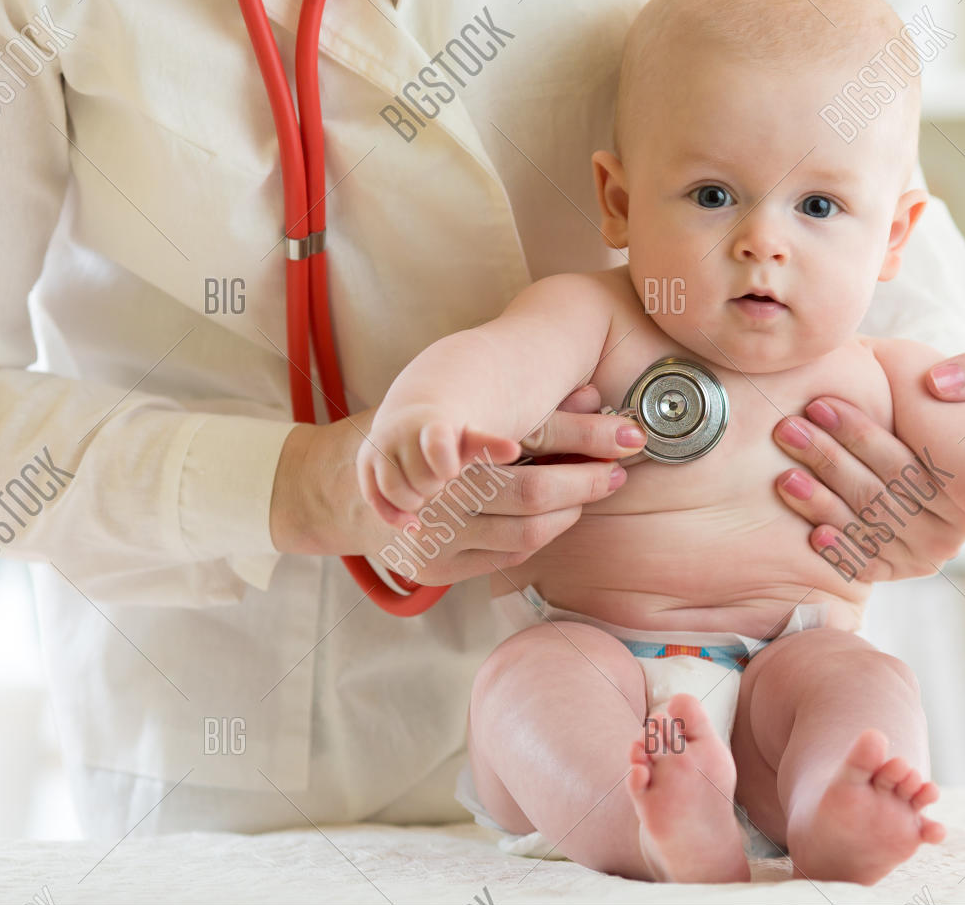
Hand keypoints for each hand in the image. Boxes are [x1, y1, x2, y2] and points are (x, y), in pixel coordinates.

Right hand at [272, 385, 647, 584]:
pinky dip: (540, 536)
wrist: (341, 489)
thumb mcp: (472, 411)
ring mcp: (435, 536)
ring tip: (594, 490)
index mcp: (445, 442)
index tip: (623, 447)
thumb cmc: (419, 438)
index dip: (579, 443)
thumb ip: (539, 409)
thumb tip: (600, 395)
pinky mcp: (436, 570)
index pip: (528, 442)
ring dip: (569, 513)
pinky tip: (558, 517)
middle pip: (532, 493)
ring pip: (525, 533)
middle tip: (619, 471)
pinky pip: (507, 557)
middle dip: (584, 484)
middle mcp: (438, 491)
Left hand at [772, 349, 964, 581]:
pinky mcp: (900, 571)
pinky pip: (869, 566)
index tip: (819, 405)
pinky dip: (842, 551)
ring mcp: (926, 553)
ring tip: (784, 476)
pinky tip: (814, 535)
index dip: (859, 433)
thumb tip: (939, 380)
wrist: (944, 450)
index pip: (903, 461)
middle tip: (787, 430)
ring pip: (869, 528)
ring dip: (821, 503)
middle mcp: (952, 526)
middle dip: (828, 459)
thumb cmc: (945, 405)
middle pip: (879, 494)